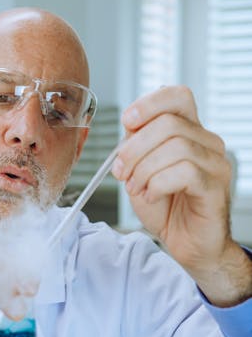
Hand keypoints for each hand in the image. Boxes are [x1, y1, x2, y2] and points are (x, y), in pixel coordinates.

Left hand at [112, 86, 251, 305]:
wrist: (184, 241)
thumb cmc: (164, 204)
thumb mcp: (140, 168)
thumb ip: (136, 144)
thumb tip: (129, 128)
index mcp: (188, 131)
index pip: (177, 96)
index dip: (149, 103)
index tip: (126, 122)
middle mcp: (206, 141)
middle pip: (168, 123)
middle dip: (134, 148)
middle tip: (121, 172)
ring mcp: (215, 163)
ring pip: (175, 147)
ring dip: (144, 169)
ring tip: (136, 187)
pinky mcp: (215, 186)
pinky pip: (185, 172)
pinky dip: (158, 184)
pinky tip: (151, 196)